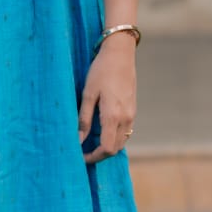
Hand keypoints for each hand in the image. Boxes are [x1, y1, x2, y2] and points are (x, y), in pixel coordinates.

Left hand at [78, 35, 136, 163]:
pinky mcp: (133, 109)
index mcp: (113, 116)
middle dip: (100, 154)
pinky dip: (114, 137)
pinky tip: (101, 131)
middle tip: (83, 152)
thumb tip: (78, 140)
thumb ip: (84, 119)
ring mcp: (131, 114)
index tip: (80, 157)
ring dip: (107, 146)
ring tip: (90, 143)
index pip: (107, 149)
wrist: (120, 54)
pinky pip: (125, 131)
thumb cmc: (101, 71)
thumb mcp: (87, 94)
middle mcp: (126, 118)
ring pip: (121, 141)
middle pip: (115, 148)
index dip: (93, 158)